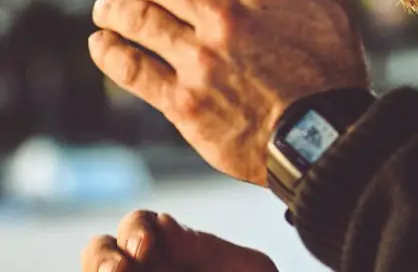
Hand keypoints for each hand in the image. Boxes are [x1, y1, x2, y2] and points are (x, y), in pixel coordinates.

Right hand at [81, 210, 277, 271]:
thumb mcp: (246, 269)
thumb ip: (204, 248)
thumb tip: (163, 223)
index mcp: (172, 248)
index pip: (138, 225)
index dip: (136, 229)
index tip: (145, 246)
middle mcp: (145, 270)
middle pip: (99, 251)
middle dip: (102, 257)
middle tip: (118, 271)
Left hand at [88, 0, 369, 184]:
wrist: (326, 140)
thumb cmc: (333, 71)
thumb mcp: (331, 3)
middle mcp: (224, 19)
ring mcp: (200, 62)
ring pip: (136, 18)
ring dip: (113, 9)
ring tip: (106, 10)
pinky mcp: (183, 102)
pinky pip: (130, 67)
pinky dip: (108, 50)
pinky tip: (102, 43)